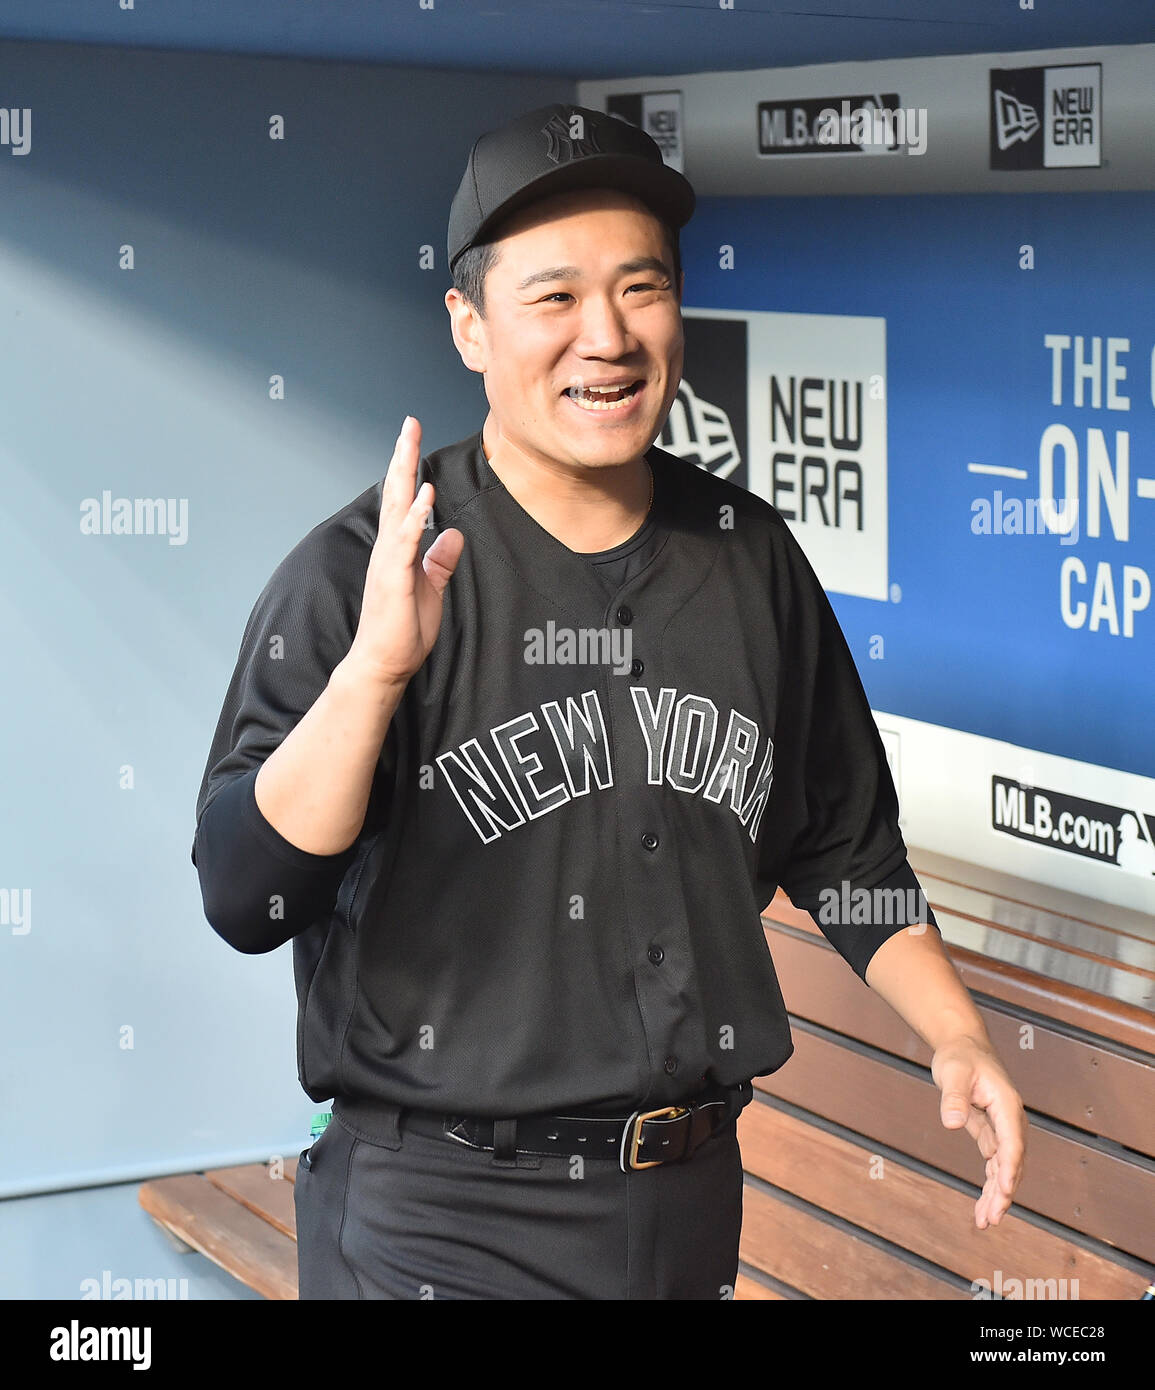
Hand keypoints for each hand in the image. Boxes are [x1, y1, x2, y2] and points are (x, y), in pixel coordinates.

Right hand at [346, 416, 463, 687]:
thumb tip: (453, 534)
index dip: (409, 468)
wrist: (384, 663)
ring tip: (410, 444)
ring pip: (396, 509)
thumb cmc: (403, 630)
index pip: (403, 499)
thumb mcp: (431, 588)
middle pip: (396, 493)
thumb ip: (439, 561)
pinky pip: (404, 542)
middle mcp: (388, 548)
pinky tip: (424, 496)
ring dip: (404, 476)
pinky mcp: (393, 579)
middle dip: (403, 457)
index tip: (412, 437)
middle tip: (409, 424)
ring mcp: (388, 562)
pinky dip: (414, 518)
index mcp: (396, 548)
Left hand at [931, 1034, 1027, 1228]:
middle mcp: (1010, 1120)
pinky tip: (982, 1207)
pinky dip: (990, 1185)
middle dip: (1004, 1191)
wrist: (963, 1046)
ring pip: (1004, 1168)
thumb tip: (951, 1121)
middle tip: (991, 1218)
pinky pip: (994, 1164)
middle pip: (1012, 1162)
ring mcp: (1003, 1128)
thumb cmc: (960, 1056)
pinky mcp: (991, 1133)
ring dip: (997, 1195)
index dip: (1010, 1167)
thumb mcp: (953, 1071)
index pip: (1012, 1141)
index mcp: (1007, 1104)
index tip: (1006, 1190)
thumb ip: (953, 1096)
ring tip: (985, 1221)